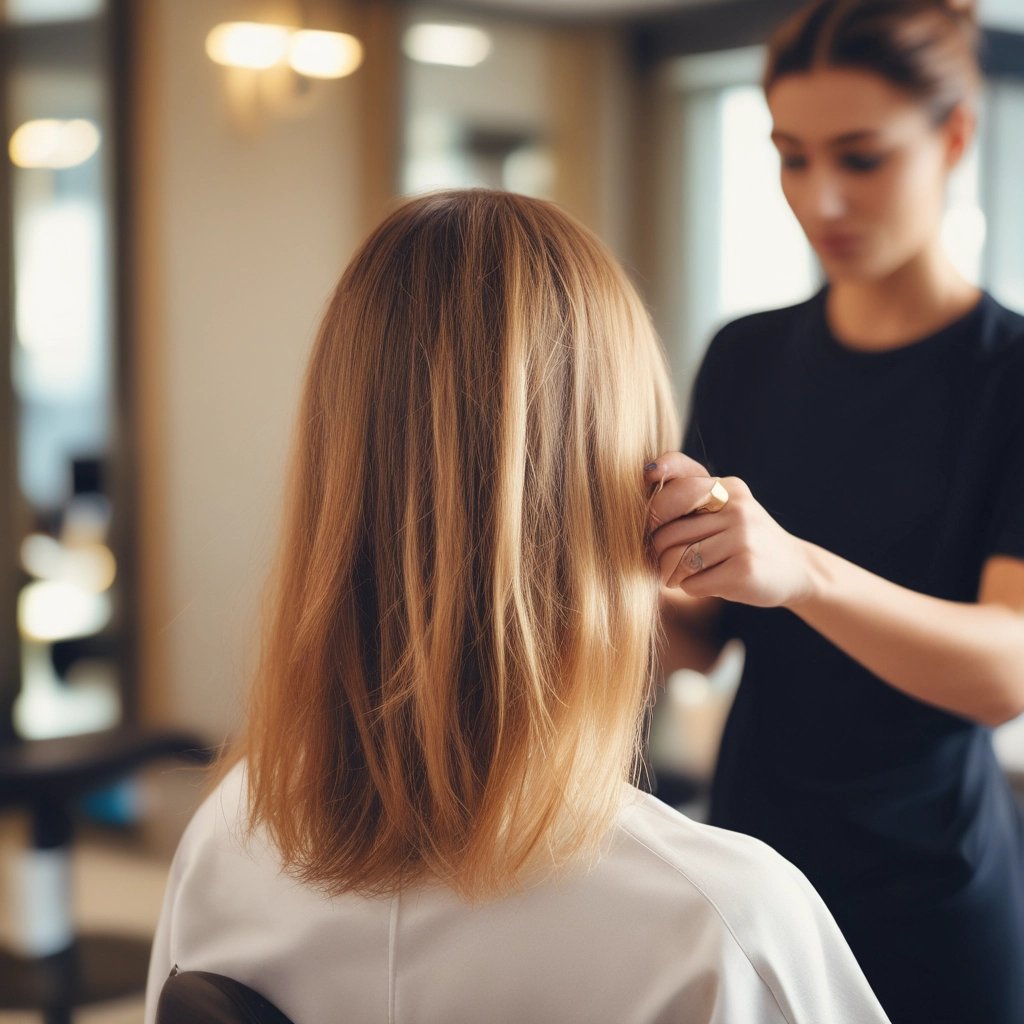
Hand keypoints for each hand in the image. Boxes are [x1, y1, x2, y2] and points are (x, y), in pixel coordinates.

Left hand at [645, 451, 814, 608]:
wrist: (795, 569)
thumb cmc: (742, 538)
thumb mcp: (724, 506)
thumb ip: (689, 489)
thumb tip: (645, 474)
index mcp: (726, 487)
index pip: (674, 488)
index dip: (653, 510)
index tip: (650, 523)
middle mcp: (736, 507)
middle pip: (668, 533)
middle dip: (658, 553)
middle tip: (666, 561)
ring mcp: (743, 537)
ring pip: (677, 560)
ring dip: (672, 574)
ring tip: (683, 575)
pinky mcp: (745, 569)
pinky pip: (693, 582)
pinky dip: (691, 588)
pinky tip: (706, 583)